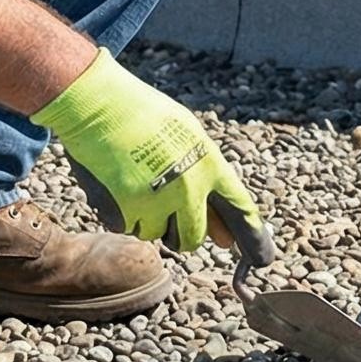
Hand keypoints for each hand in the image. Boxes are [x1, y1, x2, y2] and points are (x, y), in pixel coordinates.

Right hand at [32, 51, 261, 251]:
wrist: (98, 103)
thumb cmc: (144, 115)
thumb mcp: (187, 138)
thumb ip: (208, 185)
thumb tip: (225, 238)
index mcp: (208, 165)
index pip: (240, 211)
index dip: (254, 239)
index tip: (263, 257)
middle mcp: (186, 189)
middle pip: (192, 239)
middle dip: (181, 232)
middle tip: (166, 211)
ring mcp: (153, 202)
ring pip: (156, 235)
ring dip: (148, 219)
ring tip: (136, 181)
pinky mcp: (122, 211)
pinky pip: (127, 228)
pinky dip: (122, 214)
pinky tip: (117, 182)